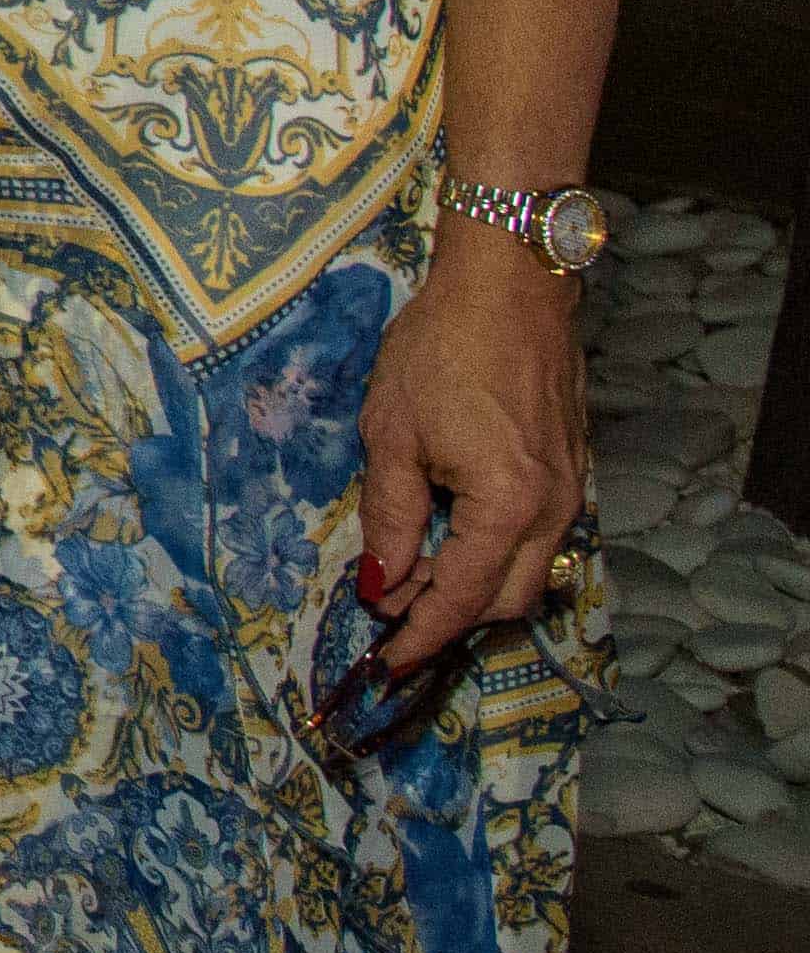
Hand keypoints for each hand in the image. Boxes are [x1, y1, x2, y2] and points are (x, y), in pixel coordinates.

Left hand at [349, 224, 591, 684]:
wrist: (510, 289)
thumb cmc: (443, 351)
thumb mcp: (392, 435)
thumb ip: (390, 516)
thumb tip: (381, 581)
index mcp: (509, 509)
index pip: (460, 598)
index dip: (419, 635)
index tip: (385, 663)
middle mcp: (554, 512)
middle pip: (504, 599)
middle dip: (447, 617)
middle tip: (389, 612)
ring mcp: (571, 493)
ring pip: (525, 571)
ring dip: (471, 585)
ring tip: (410, 575)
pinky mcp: (571, 472)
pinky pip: (537, 537)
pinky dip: (493, 552)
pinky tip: (449, 536)